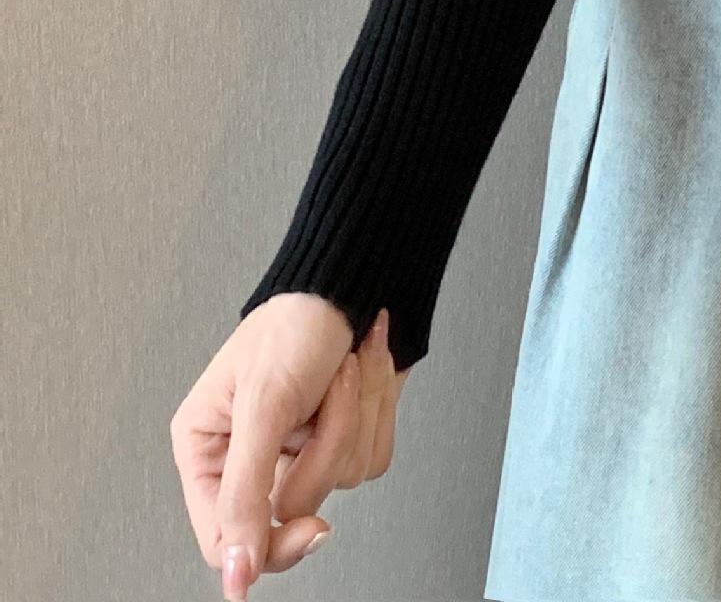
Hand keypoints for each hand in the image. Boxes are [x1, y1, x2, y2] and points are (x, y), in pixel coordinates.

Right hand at [170, 296, 409, 596]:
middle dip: (326, 444)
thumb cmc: (295, 323)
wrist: (357, 282)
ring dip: (355, 413)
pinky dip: (377, 407)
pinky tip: (363, 365)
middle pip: (293, 512)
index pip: (225, 538)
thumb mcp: (262, 405)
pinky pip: (373, 455)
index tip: (312, 532)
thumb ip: (243, 493)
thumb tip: (233, 573)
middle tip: (333, 393)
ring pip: (342, 478)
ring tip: (343, 366)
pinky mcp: (346, 438)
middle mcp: (253, 459)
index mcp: (209, 451)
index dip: (268, 546)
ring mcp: (302, 450)